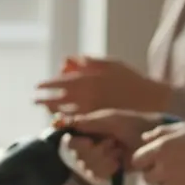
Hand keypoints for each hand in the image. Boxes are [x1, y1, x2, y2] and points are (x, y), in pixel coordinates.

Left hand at [36, 57, 169, 115]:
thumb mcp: (111, 64)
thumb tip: (68, 60)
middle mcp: (86, 96)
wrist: (149, 101)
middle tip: (35, 99)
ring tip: (46, 108)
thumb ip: (89, 62)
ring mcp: (89, 111)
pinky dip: (65, 120)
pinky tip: (60, 119)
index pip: (60, 82)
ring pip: (63, 113)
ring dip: (51, 110)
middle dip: (43, 99)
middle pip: (57, 99)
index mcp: (89, 79)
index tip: (38, 86)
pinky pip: (75, 123)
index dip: (47, 84)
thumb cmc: (130, 80)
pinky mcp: (94, 124)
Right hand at [57, 109, 164, 179]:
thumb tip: (61, 121)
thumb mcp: (109, 119)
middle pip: (77, 156)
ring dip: (103, 159)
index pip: (69, 140)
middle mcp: (88, 146)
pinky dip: (108, 169)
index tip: (89, 141)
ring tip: (118, 151)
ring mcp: (96, 160)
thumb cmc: (131, 124)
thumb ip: (85, 122)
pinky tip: (118, 163)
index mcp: (86, 131)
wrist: (150, 140)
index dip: (76, 144)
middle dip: (95, 151)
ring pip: (86, 167)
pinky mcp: (105, 172)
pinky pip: (97, 176)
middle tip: (112, 143)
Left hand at [131, 123, 184, 184]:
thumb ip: (162, 133)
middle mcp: (162, 170)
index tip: (155, 159)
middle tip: (175, 167)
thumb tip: (144, 139)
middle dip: (157, 173)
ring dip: (169, 184)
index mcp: (161, 150)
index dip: (145, 160)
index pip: (137, 160)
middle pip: (147, 177)